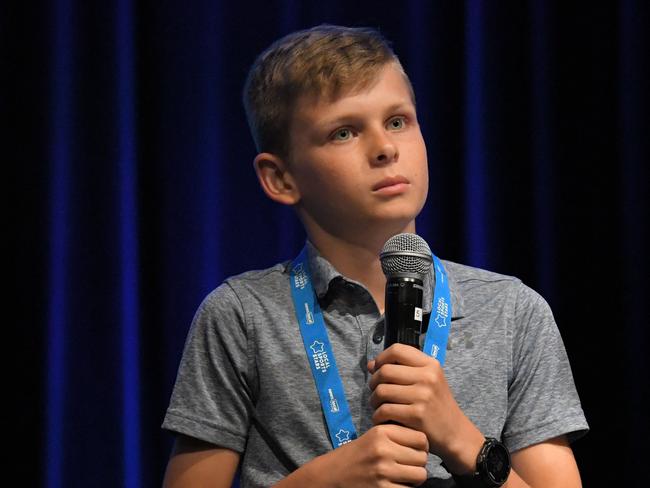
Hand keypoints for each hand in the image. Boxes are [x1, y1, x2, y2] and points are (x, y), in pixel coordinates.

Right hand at [316, 424, 428, 487]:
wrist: (332, 474)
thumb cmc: (358, 454)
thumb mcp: (374, 436)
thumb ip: (397, 434)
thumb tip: (426, 441)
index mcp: (382, 431)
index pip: (421, 438)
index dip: (421, 446)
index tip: (414, 450)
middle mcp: (383, 449)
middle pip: (422, 457)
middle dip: (418, 463)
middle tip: (406, 465)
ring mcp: (382, 470)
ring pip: (420, 475)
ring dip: (414, 478)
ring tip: (402, 476)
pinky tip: (394, 484)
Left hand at [368, 343, 483, 473]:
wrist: (454, 432)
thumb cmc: (435, 404)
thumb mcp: (426, 381)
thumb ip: (400, 370)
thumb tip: (370, 365)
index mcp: (430, 364)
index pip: (397, 350)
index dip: (381, 358)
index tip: (378, 369)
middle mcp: (428, 376)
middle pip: (385, 371)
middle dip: (373, 382)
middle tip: (376, 392)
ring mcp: (423, 395)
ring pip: (381, 391)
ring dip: (374, 400)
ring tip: (379, 406)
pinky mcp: (417, 415)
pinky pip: (384, 410)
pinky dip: (378, 416)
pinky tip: (383, 419)